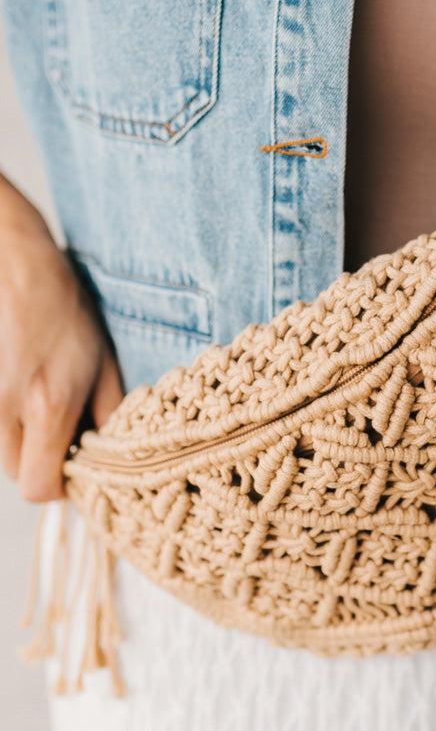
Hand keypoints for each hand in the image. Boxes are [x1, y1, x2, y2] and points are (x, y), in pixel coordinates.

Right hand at [0, 176, 122, 500]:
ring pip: (0, 449)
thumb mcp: (102, 359)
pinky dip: (4, 415)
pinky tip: (18, 382)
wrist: (14, 265)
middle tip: (59, 426)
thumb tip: (107, 455)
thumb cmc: (63, 307)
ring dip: (22, 435)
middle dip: (40, 459)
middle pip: (17, 472)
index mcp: (50, 402)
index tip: (74, 464)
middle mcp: (8, 405)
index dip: (59, 484)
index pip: (39, 486)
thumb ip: (108, 413)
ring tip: (38, 393)